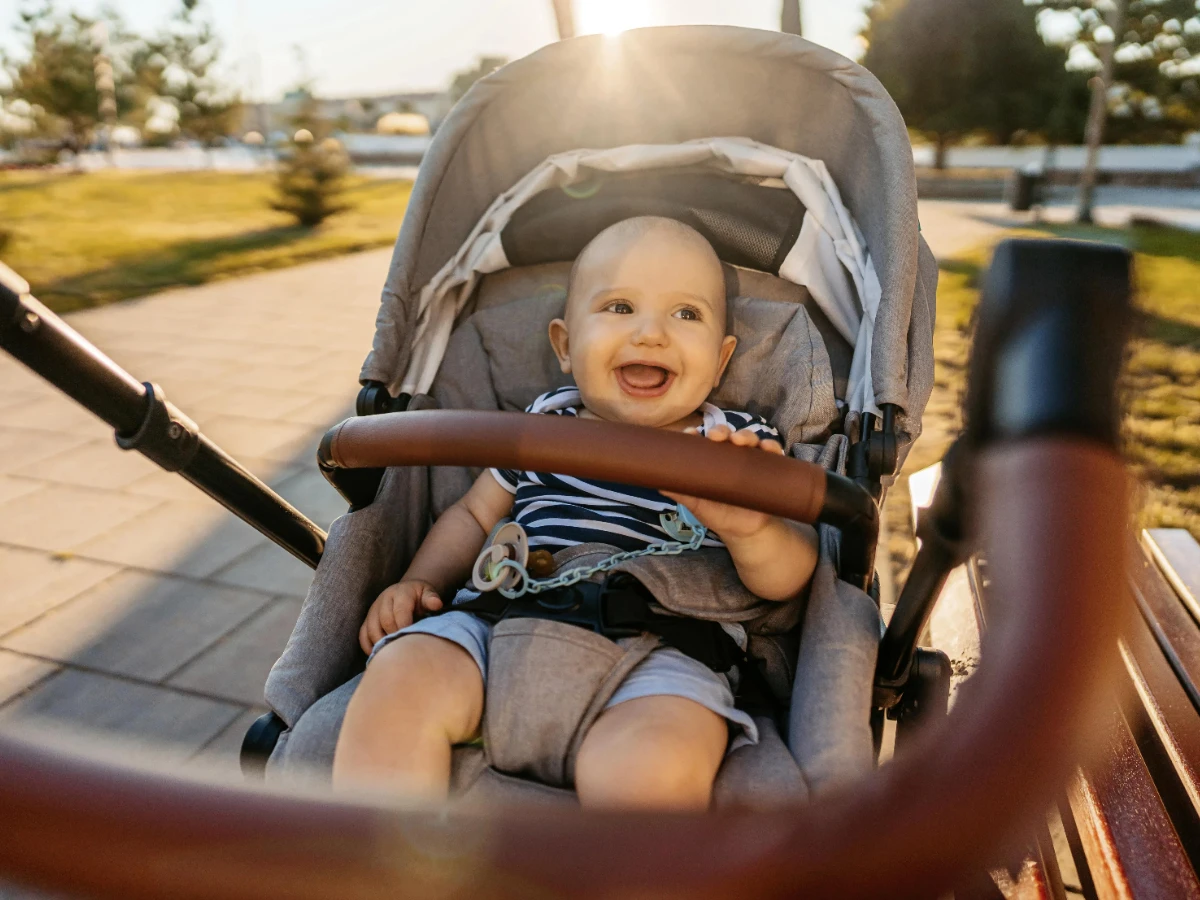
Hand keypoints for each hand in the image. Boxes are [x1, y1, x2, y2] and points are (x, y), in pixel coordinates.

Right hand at [359, 580, 443, 653]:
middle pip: (385, 621)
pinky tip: (380, 655)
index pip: (399, 611)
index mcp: (400, 593)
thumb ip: (431, 599)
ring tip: (393, 654)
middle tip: (404, 649)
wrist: (406, 591)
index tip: (411, 640)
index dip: (404, 627)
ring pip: (371, 629)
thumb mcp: (428, 593)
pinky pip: (363, 635)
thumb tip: (436, 604)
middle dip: (395, 636)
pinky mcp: (367, 620)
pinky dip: (369, 647)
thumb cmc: (420, 596)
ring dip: (381, 643)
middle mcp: (383, 600)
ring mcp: (373, 610)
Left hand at [662, 424, 785, 540]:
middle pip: (726, 435)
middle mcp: (730, 455)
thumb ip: (680, 492)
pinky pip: (772, 453)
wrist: (744, 532)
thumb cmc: (718, 514)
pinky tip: (769, 449)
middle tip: (716, 436)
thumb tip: (657, 483)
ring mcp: (749, 459)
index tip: (690, 434)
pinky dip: (772, 447)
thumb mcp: (697, 504)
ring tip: (740, 441)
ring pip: (748, 439)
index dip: (696, 434)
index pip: (702, 441)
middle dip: (721, 430)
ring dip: (745, 435)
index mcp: (711, 460)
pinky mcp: (767, 467)